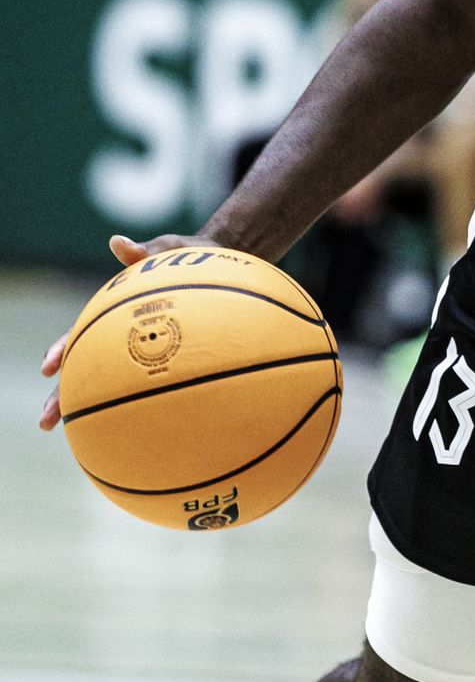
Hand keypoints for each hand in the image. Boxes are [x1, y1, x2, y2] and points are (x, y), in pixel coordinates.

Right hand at [39, 232, 216, 430]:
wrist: (220, 263)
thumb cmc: (189, 256)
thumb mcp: (167, 249)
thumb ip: (144, 250)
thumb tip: (118, 243)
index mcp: (111, 313)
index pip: (78, 334)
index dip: (62, 350)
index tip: (49, 368)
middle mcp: (120, 336)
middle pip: (84, 370)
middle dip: (63, 395)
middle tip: (47, 421)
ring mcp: (143, 350)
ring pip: (112, 385)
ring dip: (93, 410)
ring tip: (78, 438)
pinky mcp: (169, 358)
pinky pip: (153, 385)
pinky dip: (143, 408)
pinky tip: (143, 433)